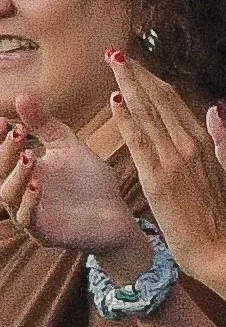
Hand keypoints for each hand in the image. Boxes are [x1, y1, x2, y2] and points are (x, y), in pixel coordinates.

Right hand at [1, 94, 139, 254]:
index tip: (2, 120)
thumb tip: (21, 95)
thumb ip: (45, 124)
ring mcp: (30, 213)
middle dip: (5, 154)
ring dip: (16, 176)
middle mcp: (20, 193)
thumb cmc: (88, 181)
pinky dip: (29, 201)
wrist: (114, 214)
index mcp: (24, 172)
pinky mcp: (43, 231)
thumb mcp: (67, 146)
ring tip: (28, 156)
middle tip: (16, 133)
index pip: (3, 155)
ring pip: (9, 197)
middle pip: (1, 174)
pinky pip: (28, 218)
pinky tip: (36, 184)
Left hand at [106, 51, 225, 284]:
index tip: (138, 63)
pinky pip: (140, 142)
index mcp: (205, 142)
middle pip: (159, 100)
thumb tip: (214, 110)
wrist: (220, 248)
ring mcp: (174, 160)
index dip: (154, 80)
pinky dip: (127, 119)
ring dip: (129, 87)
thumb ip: (223, 140)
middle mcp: (189, 144)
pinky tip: (116, 102)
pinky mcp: (158, 179)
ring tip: (113, 66)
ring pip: (149, 113)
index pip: (176, 101)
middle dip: (137, 74)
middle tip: (117, 54)